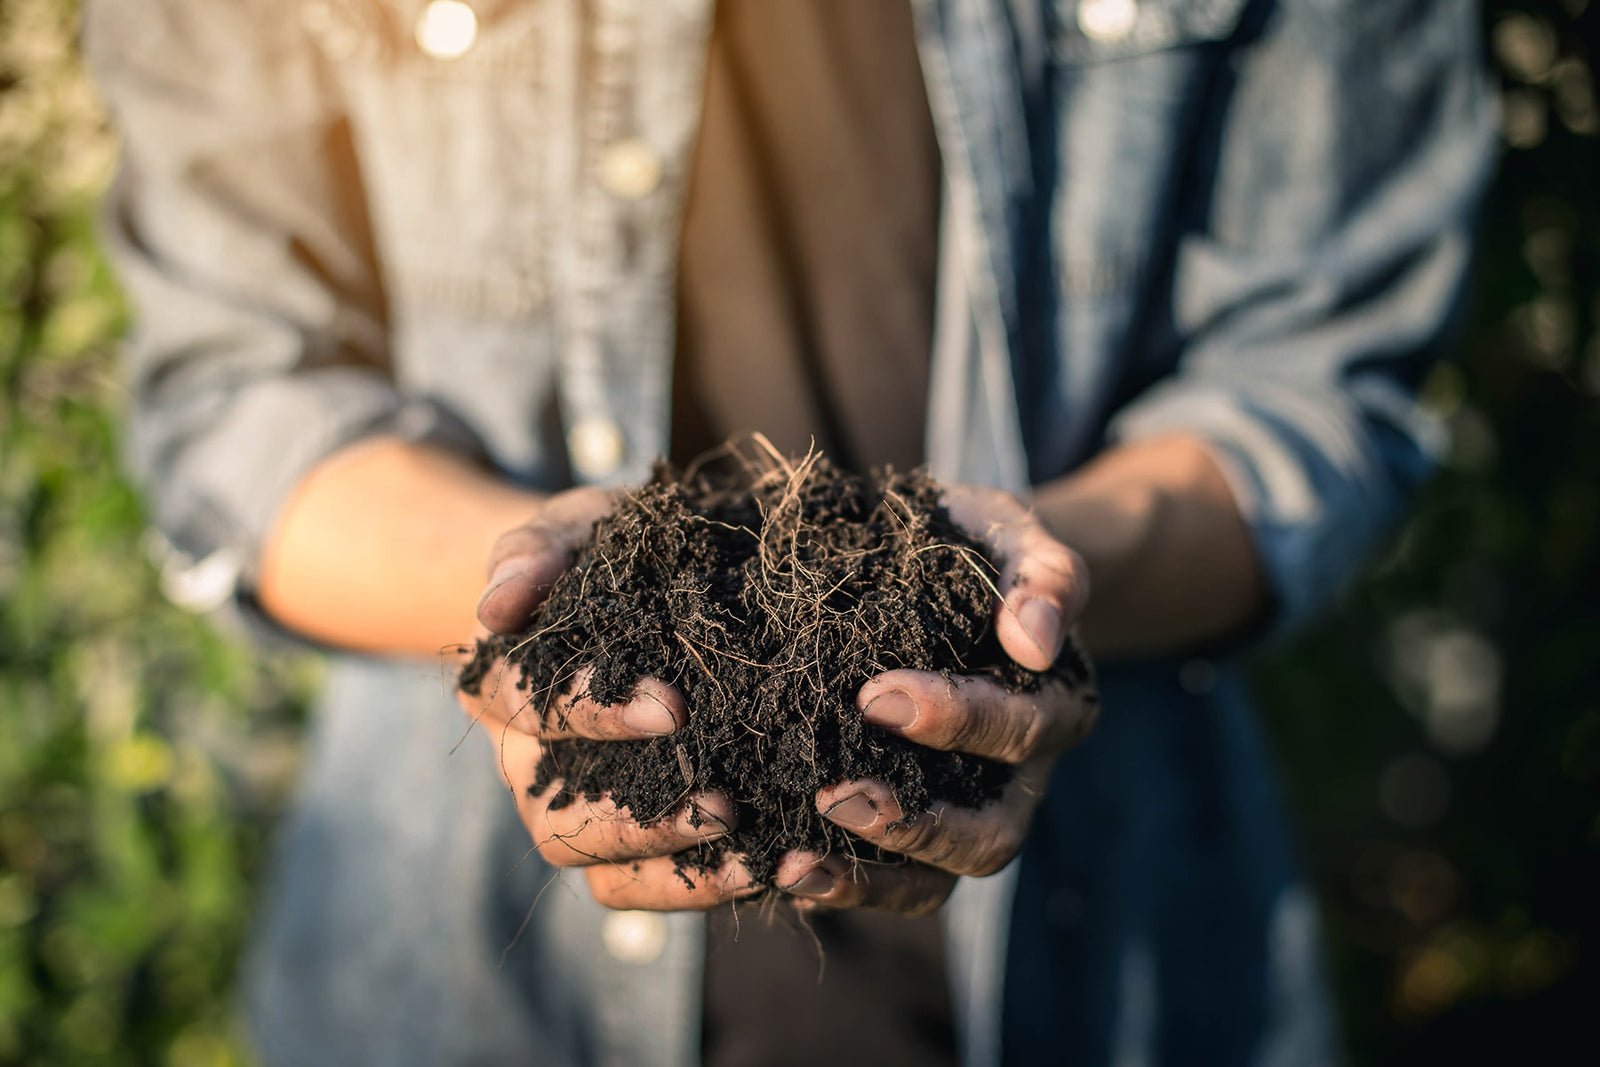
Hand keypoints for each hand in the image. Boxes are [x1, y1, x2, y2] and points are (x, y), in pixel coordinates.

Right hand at [458, 486, 758, 909]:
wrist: (637, 584)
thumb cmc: (602, 552)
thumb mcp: (575, 529)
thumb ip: (537, 552)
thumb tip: (496, 608)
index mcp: (502, 686)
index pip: (530, 708)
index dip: (595, 712)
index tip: (674, 706)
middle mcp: (526, 764)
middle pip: (556, 816)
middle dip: (637, 815)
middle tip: (721, 799)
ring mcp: (573, 810)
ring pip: (598, 868)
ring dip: (673, 863)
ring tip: (749, 850)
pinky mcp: (625, 843)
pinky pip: (643, 887)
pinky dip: (700, 887)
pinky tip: (770, 865)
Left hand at [779, 484, 1098, 913]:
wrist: (938, 560)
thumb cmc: (973, 544)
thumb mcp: (1008, 533)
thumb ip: (1041, 575)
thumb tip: (1036, 642)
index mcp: (1053, 706)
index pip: (1019, 731)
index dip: (955, 722)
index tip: (875, 695)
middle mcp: (1017, 777)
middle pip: (990, 834)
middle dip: (914, 823)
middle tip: (834, 794)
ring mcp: (965, 813)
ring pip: (939, 881)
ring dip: (869, 878)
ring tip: (795, 863)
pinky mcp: (910, 831)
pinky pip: (889, 886)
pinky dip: (840, 887)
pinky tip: (779, 872)